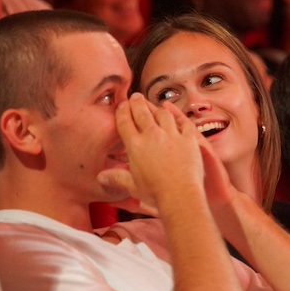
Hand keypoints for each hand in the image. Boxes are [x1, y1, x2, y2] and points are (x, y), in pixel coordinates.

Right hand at [113, 93, 204, 209]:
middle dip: (137, 103)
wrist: (180, 194)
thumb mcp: (132, 185)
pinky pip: (184, 122)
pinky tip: (175, 113)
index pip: (125, 122)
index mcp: (135, 145)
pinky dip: (178, 115)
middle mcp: (152, 135)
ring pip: (162, 114)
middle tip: (135, 96)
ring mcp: (172, 135)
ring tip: (154, 105)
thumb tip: (101, 177)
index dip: (122, 111)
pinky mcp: (189, 138)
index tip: (122, 105)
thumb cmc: (155, 192)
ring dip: (156, 108)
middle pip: (142, 113)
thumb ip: (116, 178)